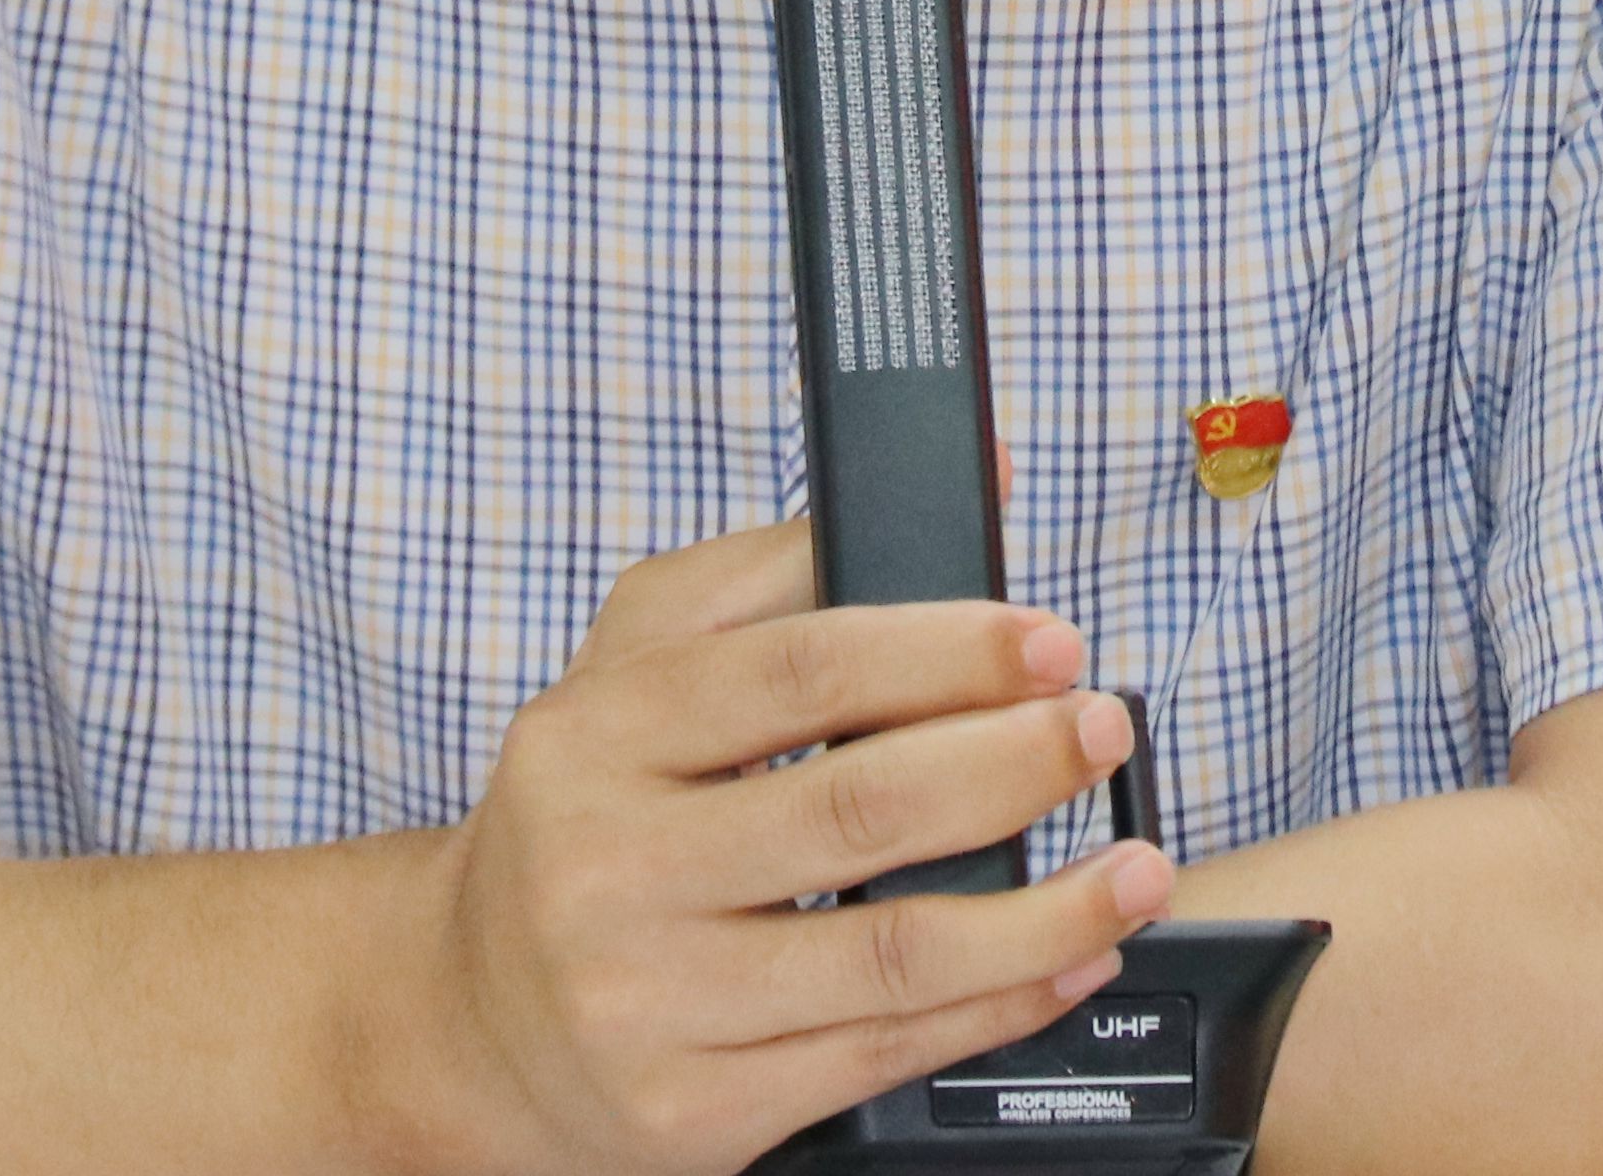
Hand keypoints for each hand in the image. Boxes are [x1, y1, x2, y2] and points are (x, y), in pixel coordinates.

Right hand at [409, 518, 1174, 1175]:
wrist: (470, 1021)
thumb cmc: (584, 816)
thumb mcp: (632, 665)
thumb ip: (776, 568)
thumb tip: (967, 489)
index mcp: (595, 735)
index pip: (798, 671)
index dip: (945, 649)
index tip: (1050, 641)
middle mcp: (610, 869)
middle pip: (859, 808)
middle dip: (1013, 764)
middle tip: (1102, 730)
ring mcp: (650, 1003)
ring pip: (893, 951)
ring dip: (1045, 907)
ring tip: (1132, 865)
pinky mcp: (695, 1113)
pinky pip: (882, 1055)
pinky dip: (1001, 1006)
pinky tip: (1069, 962)